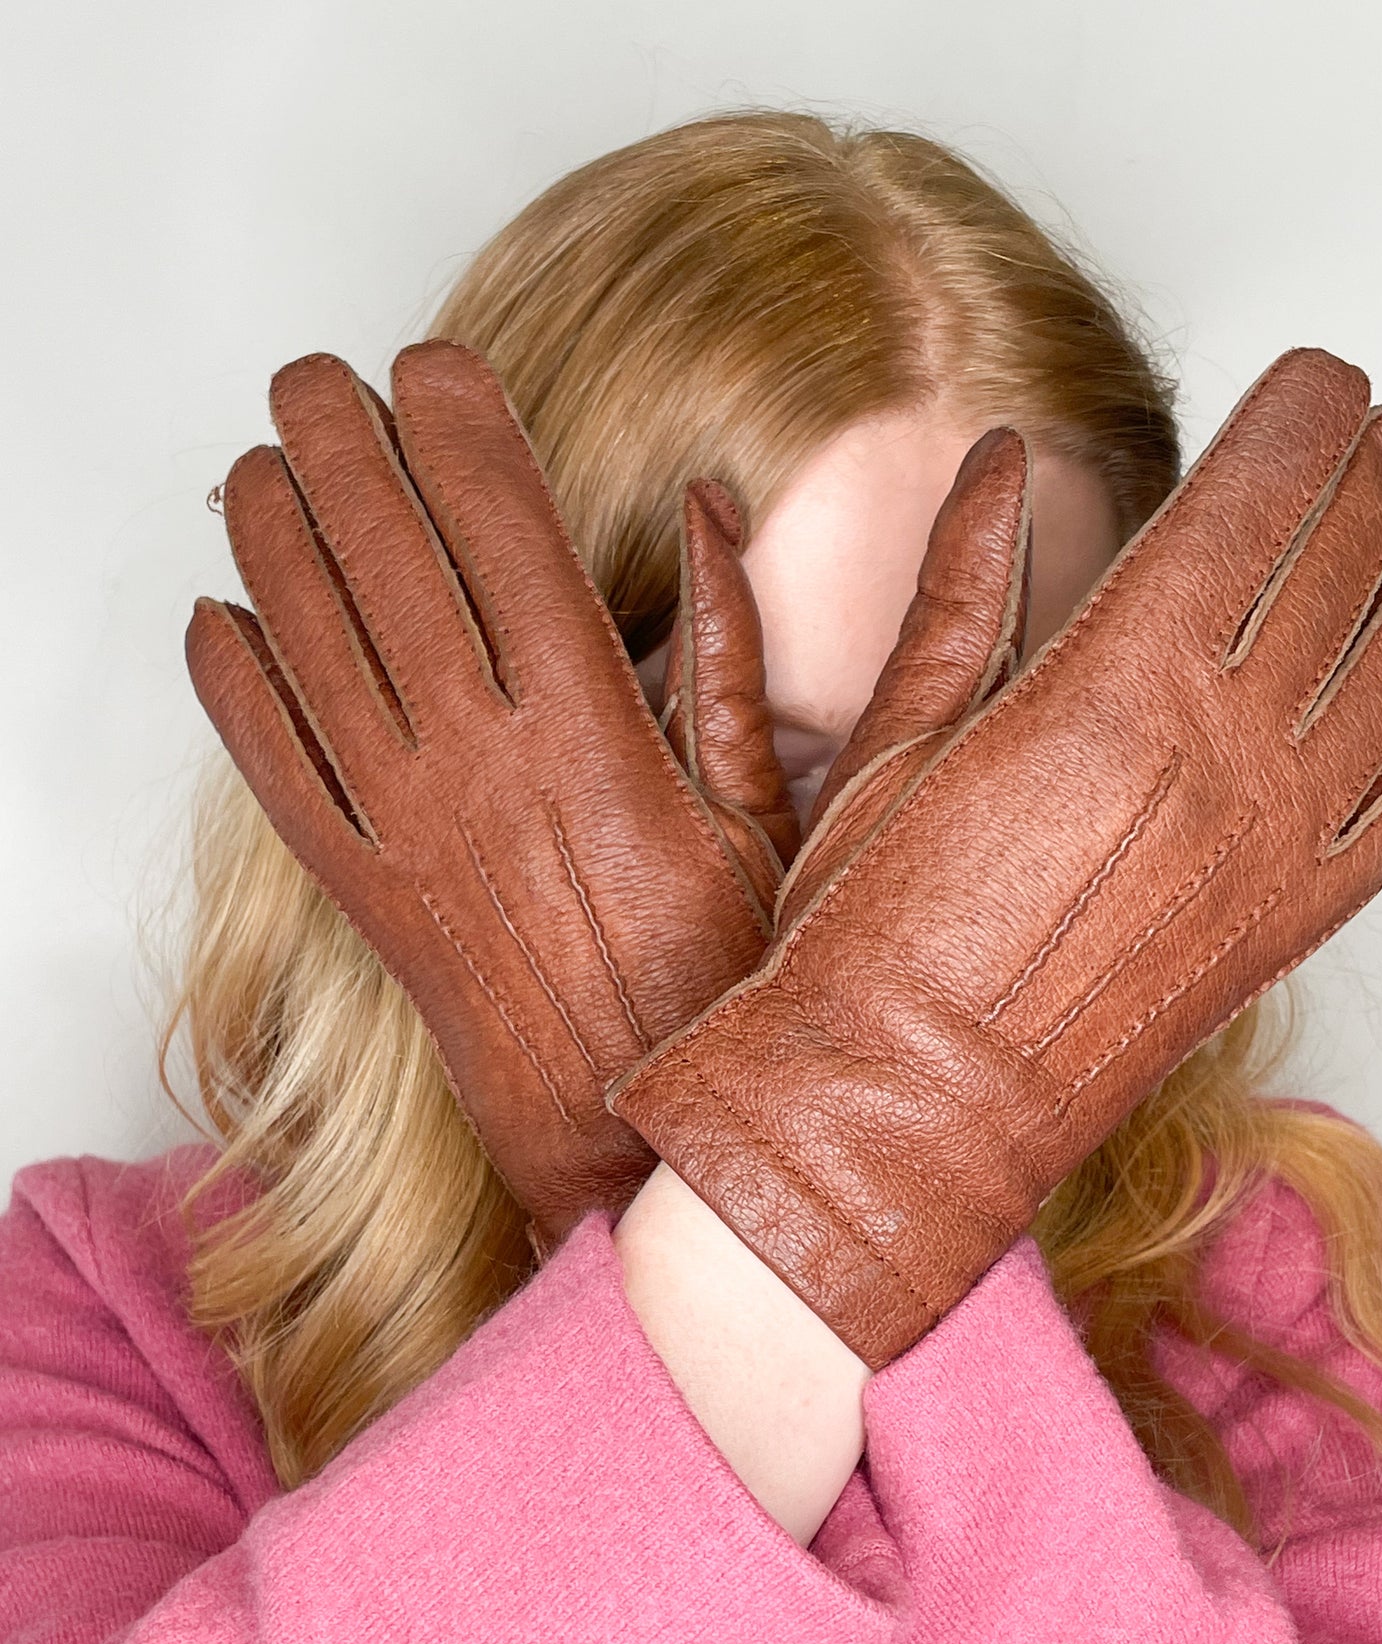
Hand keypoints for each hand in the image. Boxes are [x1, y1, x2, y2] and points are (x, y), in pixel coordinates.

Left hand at [185, 341, 800, 1250]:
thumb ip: (732, 657)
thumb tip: (712, 512)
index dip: (461, 431)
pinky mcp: (365, 894)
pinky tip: (217, 621)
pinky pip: (277, 772)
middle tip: (311, 376)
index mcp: (593, 735)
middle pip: (386, 564)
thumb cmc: (710, 978)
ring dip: (271, 542)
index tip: (436, 364)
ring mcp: (410, 832)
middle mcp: (483, 768)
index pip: (506, 533)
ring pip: (310, 651)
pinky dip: (233, 692)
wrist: (621, 1134)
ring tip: (257, 464)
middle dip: (339, 447)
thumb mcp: (758, 812)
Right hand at [606, 348, 1381, 1368]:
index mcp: (1114, 681)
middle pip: (1344, 564)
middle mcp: (1221, 750)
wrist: (906, 1114)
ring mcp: (1272, 841)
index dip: (1305, 417)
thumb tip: (995, 467)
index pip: (1256, 497)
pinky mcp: (1287, 921)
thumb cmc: (873, 941)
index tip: (1320, 375)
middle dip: (1373, 476)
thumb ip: (966, 591)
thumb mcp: (900, 740)